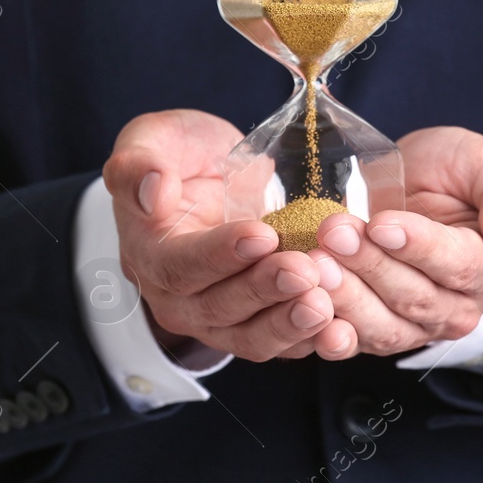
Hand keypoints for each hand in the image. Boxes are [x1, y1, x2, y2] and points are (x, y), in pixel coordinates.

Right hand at [102, 110, 337, 362]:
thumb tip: (152, 192)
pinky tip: (343, 329)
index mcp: (150, 255)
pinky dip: (313, 340)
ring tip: (325, 304)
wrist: (215, 176)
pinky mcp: (258, 325)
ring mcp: (219, 320)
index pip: (180, 265)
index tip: (262, 235)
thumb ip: (138, 164)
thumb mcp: (153, 139)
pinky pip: (283, 343)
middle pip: (220, 307)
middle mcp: (180, 299)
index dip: (220, 255)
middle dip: (266, 290)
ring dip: (290, 324)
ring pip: (251, 336)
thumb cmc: (181, 155)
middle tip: (306, 269)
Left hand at [307, 126, 482, 359]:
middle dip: (370, 264)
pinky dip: (327, 329)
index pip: (458, 266)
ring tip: (313, 262)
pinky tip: (302, 306)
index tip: (382, 224)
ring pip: (382, 326)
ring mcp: (415, 326)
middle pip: (414, 297)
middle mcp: (457, 307)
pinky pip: (353, 340)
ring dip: (345, 297)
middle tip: (332, 232)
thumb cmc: (455, 172)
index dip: (419, 247)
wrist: (412, 183)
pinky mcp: (376, 331)